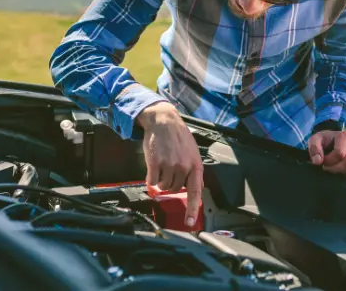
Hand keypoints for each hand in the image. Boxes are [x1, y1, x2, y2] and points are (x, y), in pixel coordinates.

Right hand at [136, 102, 202, 227]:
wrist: (164, 121)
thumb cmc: (178, 137)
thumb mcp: (192, 152)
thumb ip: (192, 170)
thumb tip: (195, 187)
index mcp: (195, 165)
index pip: (195, 192)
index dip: (192, 209)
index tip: (189, 223)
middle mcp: (184, 166)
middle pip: (175, 189)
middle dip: (170, 183)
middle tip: (169, 169)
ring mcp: (169, 165)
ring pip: (163, 186)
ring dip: (160, 180)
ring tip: (162, 164)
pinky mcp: (155, 163)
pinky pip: (151, 181)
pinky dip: (150, 178)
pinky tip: (153, 167)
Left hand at [308, 130, 345, 173]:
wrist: (329, 141)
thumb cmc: (322, 141)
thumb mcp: (314, 141)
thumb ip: (314, 149)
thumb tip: (318, 161)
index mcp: (343, 136)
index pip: (339, 154)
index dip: (329, 161)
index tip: (322, 162)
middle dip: (335, 168)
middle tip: (327, 167)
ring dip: (344, 171)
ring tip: (335, 168)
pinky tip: (344, 171)